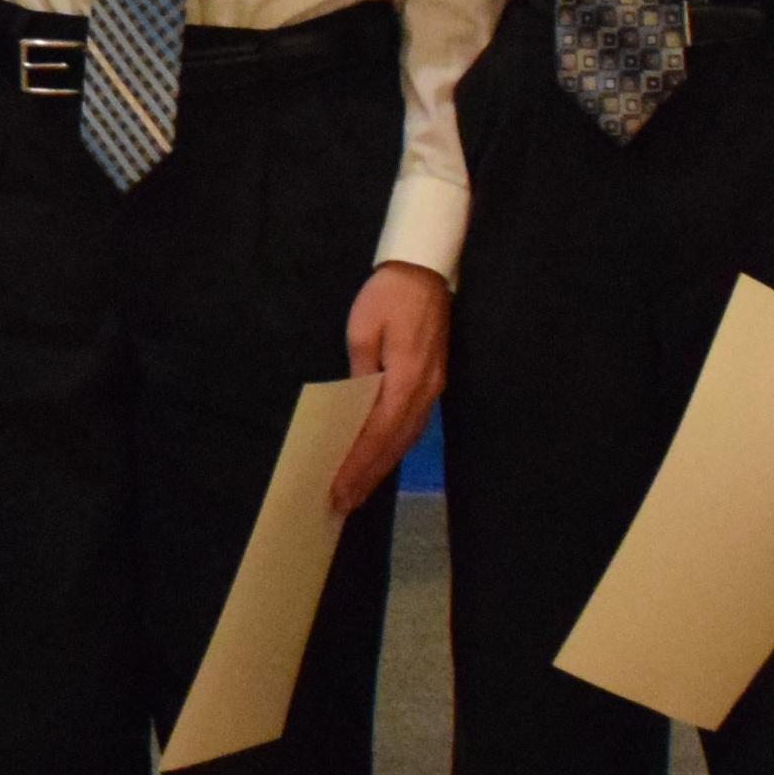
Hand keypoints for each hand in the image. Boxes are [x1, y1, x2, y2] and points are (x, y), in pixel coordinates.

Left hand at [331, 264, 450, 513]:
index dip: (358, 464)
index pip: (378, 433)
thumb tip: (353, 407)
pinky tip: (380, 458)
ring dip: (382, 465)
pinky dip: (393, 447)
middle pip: (395, 444)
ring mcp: (434, 388)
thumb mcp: (361, 331)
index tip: (339, 489)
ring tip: (358, 490)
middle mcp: (425, 391)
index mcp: (407, 379)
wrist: (425, 271)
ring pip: (406, 438)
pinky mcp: (434, 382)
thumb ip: (359, 373)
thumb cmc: (388, 296)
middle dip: (368, 475)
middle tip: (343, 503)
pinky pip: (412, 425)